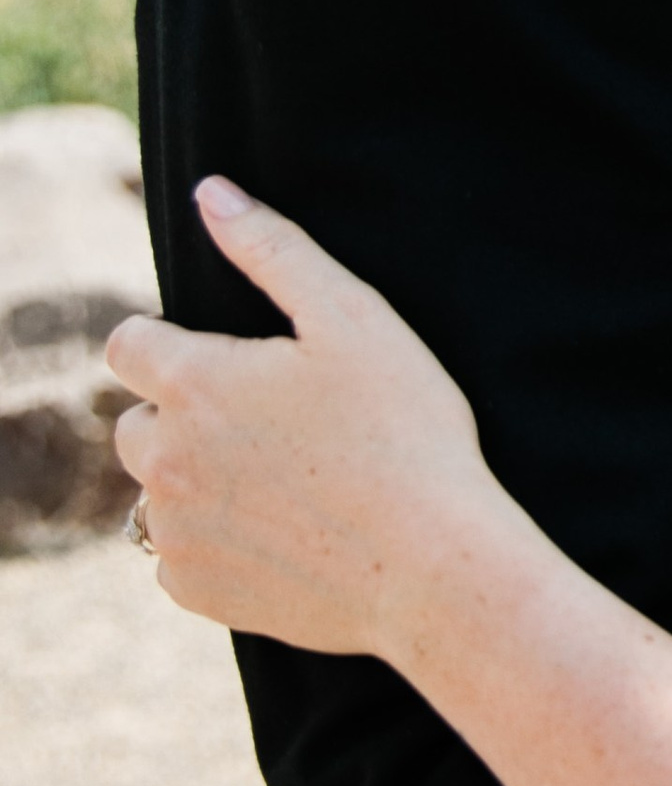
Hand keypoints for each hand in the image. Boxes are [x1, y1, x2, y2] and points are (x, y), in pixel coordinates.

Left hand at [112, 181, 515, 661]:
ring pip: (158, 493)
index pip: (127, 345)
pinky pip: (179, 558)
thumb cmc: (403, 432)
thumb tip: (213, 195)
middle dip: (184, 418)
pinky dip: (215, 545)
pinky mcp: (196, 590)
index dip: (170, 345)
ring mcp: (174, 530)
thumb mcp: (352, 319)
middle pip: (137, 423)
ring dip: (197, 483)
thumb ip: (273, 249)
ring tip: (283, 484)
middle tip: (271, 427)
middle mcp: (163, 459)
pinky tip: (284, 535)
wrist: (431, 566)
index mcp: (194, 383)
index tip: (226, 362)